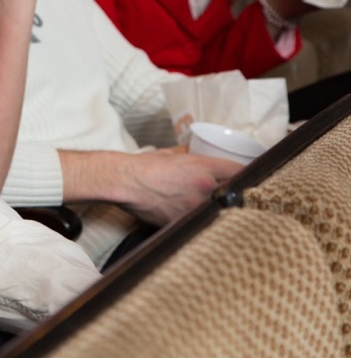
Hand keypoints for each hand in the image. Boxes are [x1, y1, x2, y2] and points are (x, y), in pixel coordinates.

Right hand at [121, 147, 241, 225]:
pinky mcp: (184, 223)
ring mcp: (196, 208)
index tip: (253, 178)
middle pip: (236, 194)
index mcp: (203, 167)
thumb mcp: (171, 155)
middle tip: (243, 198)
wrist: (125, 181)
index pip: (240, 171)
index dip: (249, 175)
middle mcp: (205, 188)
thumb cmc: (144, 166)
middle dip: (239, 196)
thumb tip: (198, 159)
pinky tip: (200, 222)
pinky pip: (202, 224)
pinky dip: (202, 223)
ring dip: (222, 211)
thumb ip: (189, 158)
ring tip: (223, 213)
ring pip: (221, 212)